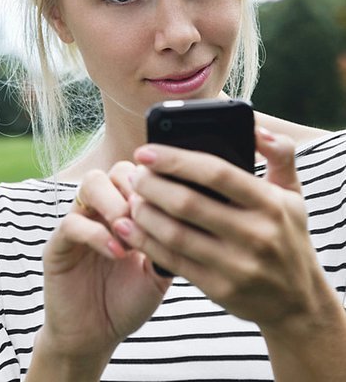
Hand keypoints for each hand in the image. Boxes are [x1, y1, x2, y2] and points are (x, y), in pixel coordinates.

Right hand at [40, 161, 170, 366]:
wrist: (96, 336)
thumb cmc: (129, 300)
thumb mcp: (159, 271)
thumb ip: (170, 242)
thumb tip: (191, 214)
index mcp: (126, 208)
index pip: (140, 172)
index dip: (156, 183)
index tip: (170, 206)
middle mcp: (101, 209)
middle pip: (116, 169)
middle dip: (136, 188)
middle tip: (149, 217)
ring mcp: (79, 222)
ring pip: (91, 183)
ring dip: (115, 203)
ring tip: (130, 233)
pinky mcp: (58, 245)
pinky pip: (72, 222)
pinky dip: (97, 234)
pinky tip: (118, 253)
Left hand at [113, 129, 326, 330]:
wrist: (298, 301)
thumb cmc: (288, 236)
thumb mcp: (293, 194)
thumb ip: (279, 154)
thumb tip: (254, 128)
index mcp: (270, 203)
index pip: (216, 173)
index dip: (176, 160)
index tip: (147, 151)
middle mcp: (256, 234)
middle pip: (188, 203)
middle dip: (152, 186)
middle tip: (134, 175)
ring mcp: (237, 266)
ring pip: (175, 234)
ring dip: (144, 213)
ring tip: (131, 199)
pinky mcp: (220, 289)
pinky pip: (173, 262)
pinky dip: (146, 242)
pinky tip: (130, 228)